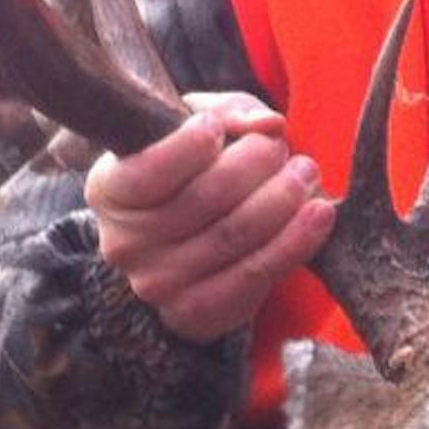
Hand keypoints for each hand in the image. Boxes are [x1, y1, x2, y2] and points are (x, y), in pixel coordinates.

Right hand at [87, 93, 335, 343]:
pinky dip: (294, 243)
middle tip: (282, 149)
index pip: (147, 172)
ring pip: (233, 237)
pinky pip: (253, 276)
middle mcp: (124, 243)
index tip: (218, 127)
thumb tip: (269, 124)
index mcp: (109, 190)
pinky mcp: (194, 314)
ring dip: (282, 200)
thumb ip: (228, 113)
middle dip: (254, 165)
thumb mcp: (198, 127)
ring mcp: (157, 285)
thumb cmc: (190, 169)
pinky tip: (319, 214)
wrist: (184, 245)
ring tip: (306, 173)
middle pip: (203, 200)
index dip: (187, 147)